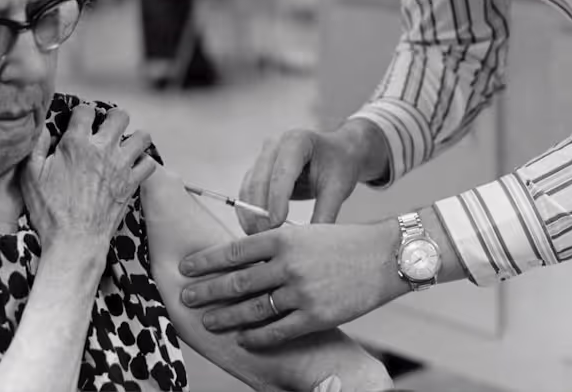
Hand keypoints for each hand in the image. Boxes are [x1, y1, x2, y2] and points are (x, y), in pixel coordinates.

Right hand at [19, 103, 156, 255]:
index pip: (85, 110)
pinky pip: (149, 163)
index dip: (82, 113)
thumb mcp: (31, 177)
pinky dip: (143, 162)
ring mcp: (121, 166)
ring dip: (133, 137)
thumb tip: (44, 129)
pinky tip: (133, 166)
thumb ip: (36, 147)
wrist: (74, 242)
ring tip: (123, 145)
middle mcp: (102, 150)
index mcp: (76, 144)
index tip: (79, 121)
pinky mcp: (132, 183)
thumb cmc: (49, 212)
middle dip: (112, 117)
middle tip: (105, 128)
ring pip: (141, 136)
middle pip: (119, 116)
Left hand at [178, 221, 408, 347]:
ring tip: (209, 321)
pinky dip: (257, 336)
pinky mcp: (316, 316)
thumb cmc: (344, 242)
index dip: (206, 260)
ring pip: (253, 309)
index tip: (187, 267)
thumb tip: (242, 259)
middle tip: (186, 297)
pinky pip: (278, 331)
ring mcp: (301, 291)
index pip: (234, 250)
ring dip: (227, 317)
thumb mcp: (306, 233)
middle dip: (207, 291)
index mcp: (284, 237)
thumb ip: (276, 245)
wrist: (385, 256)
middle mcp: (288, 263)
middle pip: (236, 281)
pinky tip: (244, 338)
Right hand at [237, 124, 377, 233]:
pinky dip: (248, 212)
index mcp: (297, 141)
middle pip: (259, 180)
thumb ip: (325, 212)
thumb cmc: (338, 165)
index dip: (277, 199)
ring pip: (249, 187)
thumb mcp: (338, 187)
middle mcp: (275, 145)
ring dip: (251, 214)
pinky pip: (247, 193)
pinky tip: (256, 230)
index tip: (277, 224)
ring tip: (262, 238)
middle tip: (267, 237)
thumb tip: (310, 242)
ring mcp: (263, 156)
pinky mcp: (257, 170)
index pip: (282, 171)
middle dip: (260, 211)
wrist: (336, 153)